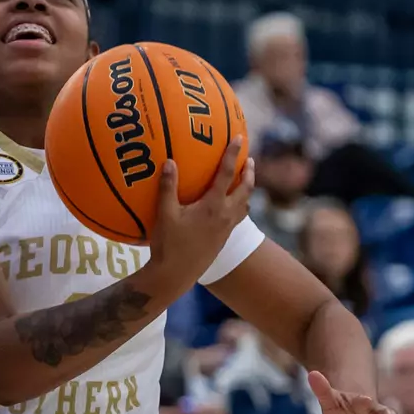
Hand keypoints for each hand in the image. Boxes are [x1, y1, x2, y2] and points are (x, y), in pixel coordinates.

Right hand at [148, 138, 253, 283]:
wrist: (176, 275)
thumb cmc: (168, 245)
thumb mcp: (165, 214)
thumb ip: (168, 187)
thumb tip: (170, 162)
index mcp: (213, 206)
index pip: (226, 174)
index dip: (232, 154)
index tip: (239, 139)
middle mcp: (225, 215)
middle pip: (245, 189)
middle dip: (249, 173)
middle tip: (249, 160)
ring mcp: (227, 228)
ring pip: (245, 204)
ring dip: (247, 190)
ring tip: (245, 181)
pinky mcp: (223, 238)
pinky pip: (238, 217)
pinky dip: (240, 205)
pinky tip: (231, 206)